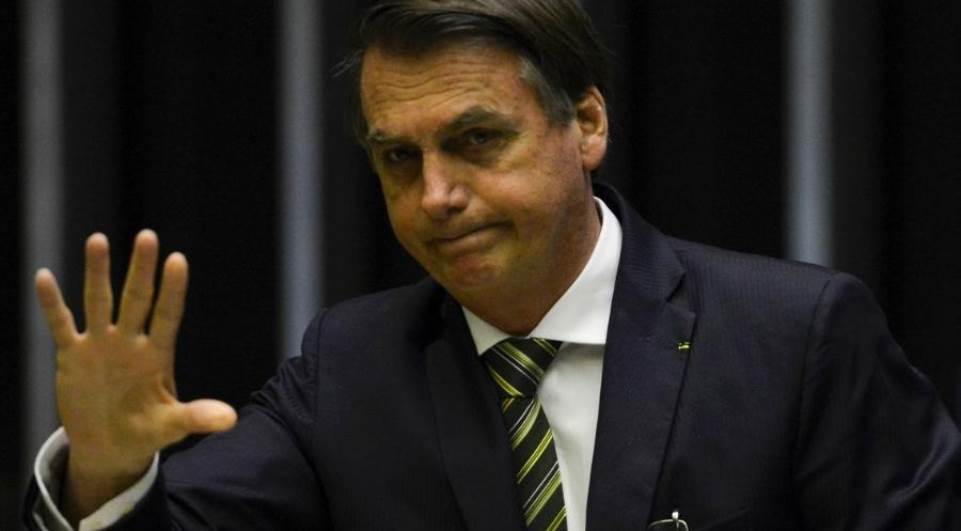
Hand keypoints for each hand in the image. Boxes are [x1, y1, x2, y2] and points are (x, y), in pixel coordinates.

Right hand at [35, 230, 236, 520]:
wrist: (109, 446)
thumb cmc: (146, 431)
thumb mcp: (172, 426)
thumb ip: (197, 417)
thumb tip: (231, 420)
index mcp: (157, 355)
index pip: (168, 315)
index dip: (172, 289)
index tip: (178, 259)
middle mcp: (130, 342)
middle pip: (137, 298)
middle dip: (141, 268)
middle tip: (148, 235)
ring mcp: (101, 345)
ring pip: (99, 301)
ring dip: (97, 272)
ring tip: (98, 239)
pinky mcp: (73, 355)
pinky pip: (60, 324)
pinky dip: (51, 303)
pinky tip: (44, 277)